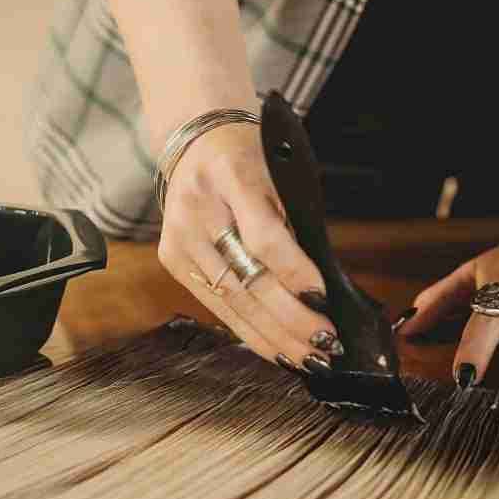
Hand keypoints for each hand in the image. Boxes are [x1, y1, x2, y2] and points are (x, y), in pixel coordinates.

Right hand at [156, 128, 339, 374]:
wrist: (196, 140)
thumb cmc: (250, 157)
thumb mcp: (279, 174)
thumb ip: (295, 224)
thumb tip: (323, 289)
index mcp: (232, 175)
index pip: (263, 235)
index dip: (294, 271)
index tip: (323, 298)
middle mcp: (199, 207)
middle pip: (247, 276)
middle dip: (290, 318)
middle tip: (326, 343)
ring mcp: (180, 235)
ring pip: (231, 299)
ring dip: (273, 335)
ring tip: (308, 358)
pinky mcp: (173, 258)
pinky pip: (214, 304)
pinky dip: (248, 330)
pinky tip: (274, 349)